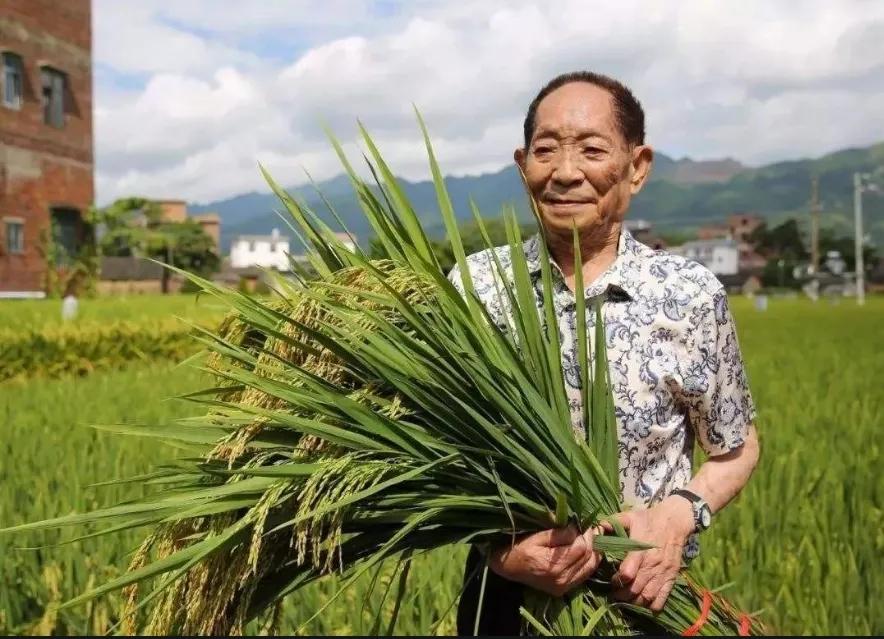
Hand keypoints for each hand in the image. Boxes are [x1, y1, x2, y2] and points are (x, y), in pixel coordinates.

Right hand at [489, 525, 602, 596]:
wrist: (507, 569)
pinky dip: (588, 562)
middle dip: (593, 541)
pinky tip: (586, 551)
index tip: (586, 523)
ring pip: (590, 568)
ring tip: (592, 538)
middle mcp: (561, 579)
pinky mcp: (564, 590)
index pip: (581, 548)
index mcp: (553, 566)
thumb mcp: (536, 537)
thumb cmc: (519, 549)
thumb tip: (576, 529)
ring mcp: (563, 587)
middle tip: (592, 528)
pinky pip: (584, 575)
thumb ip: (558, 534)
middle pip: (588, 558)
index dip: (586, 534)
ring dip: (594, 552)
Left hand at [609, 496, 694, 611]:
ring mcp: (663, 572)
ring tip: (626, 598)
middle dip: (622, 595)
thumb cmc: (648, 519)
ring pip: (647, 597)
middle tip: (614, 593)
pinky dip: (651, 605)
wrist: (675, 521)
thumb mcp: (629, 516)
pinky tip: (643, 600)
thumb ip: (612, 522)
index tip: (611, 580)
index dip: (616, 581)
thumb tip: (595, 528)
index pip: (627, 574)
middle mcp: (652, 564)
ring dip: (634, 601)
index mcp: (640, 550)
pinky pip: (662, 599)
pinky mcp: (671, 577)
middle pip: (635, 589)